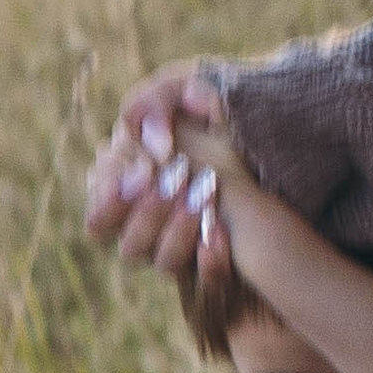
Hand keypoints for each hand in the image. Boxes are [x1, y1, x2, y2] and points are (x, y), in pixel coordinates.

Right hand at [86, 66, 243, 280]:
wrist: (271, 131)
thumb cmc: (213, 111)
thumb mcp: (183, 92)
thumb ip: (152, 105)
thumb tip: (155, 145)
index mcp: (128, 193)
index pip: (100, 217)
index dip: (113, 200)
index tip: (146, 171)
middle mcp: (149, 228)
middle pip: (128, 245)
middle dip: (149, 214)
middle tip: (178, 180)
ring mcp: (182, 247)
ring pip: (163, 263)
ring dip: (179, 233)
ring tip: (205, 196)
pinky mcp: (216, 261)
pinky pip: (208, 279)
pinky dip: (212, 259)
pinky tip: (222, 231)